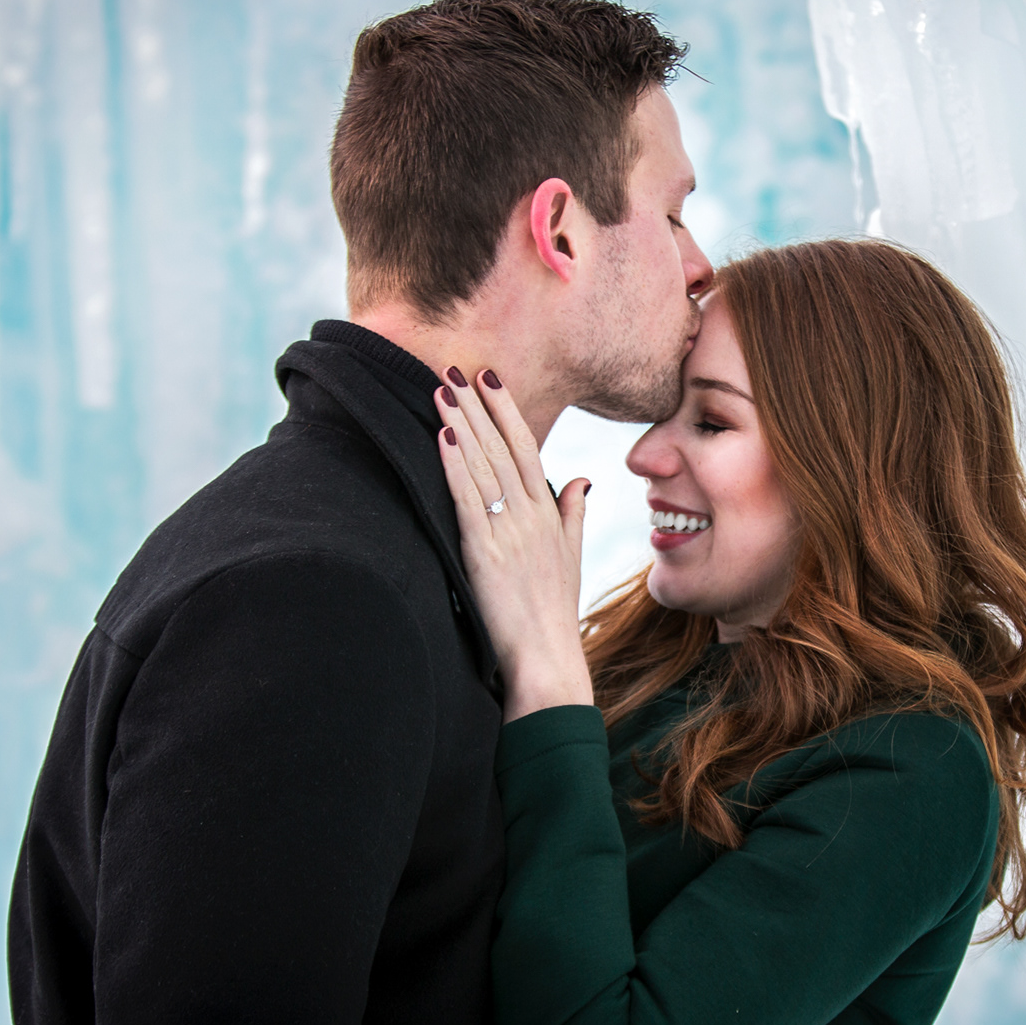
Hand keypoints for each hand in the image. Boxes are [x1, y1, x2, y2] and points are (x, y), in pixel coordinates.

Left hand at [434, 369, 594, 721]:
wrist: (548, 656)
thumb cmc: (555, 612)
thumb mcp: (571, 556)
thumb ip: (574, 513)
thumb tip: (584, 479)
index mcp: (550, 515)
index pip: (528, 449)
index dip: (507, 412)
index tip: (490, 380)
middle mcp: (532, 516)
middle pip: (503, 448)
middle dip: (478, 406)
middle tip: (456, 368)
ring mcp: (509, 532)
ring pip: (484, 466)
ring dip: (461, 424)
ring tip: (441, 390)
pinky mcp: (485, 552)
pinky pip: (468, 499)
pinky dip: (455, 466)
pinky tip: (443, 438)